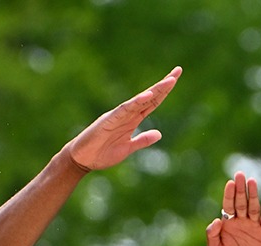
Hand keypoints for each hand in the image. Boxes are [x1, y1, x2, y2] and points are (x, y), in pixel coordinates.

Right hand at [63, 67, 179, 172]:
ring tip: (169, 81)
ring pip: (140, 100)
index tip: (175, 79)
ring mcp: (118, 115)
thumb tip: (159, 134)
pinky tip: (148, 95)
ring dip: (155, 90)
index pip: (152, 102)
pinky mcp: (109, 120)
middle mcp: (127, 114)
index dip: (164, 92)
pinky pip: (125, 109)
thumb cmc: (102, 152)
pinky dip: (136, 102)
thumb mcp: (128, 148)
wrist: (83, 159)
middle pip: (149, 96)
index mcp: (133, 119)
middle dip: (163, 85)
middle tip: (178, 71)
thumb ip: (142, 140)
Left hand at [205, 172, 260, 245]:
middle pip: (241, 202)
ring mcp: (255, 225)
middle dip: (240, 189)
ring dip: (253, 195)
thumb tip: (217, 220)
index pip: (229, 205)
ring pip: (254, 207)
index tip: (229, 183)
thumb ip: (212, 235)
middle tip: (240, 175)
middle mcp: (242, 220)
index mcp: (229, 223)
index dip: (229, 194)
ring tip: (252, 182)